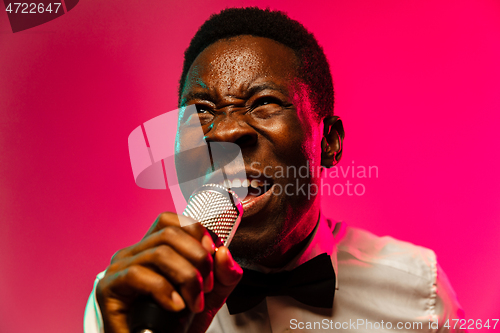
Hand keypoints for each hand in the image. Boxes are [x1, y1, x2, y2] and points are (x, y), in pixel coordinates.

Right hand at [95, 212, 242, 332]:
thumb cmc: (177, 325)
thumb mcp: (209, 296)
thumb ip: (223, 274)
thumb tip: (223, 253)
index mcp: (153, 249)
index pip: (171, 220)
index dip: (196, 231)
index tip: (213, 254)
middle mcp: (134, 253)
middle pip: (169, 233)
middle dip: (198, 258)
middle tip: (206, 288)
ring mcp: (118, 268)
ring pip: (159, 253)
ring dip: (187, 278)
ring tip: (194, 303)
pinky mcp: (108, 288)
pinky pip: (136, 275)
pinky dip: (164, 290)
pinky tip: (175, 307)